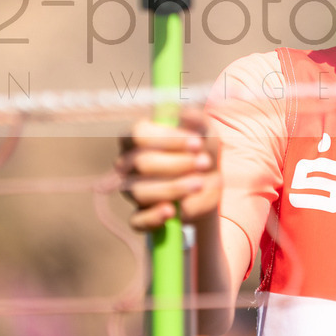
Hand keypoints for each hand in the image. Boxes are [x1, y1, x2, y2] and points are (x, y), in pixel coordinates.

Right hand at [117, 109, 220, 231]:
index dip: (167, 139)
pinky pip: (137, 221)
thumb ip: (196, 120)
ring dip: (173, 188)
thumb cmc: (200, 151)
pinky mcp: (140, 216)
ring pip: (140, 191)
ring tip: (199, 183)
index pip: (137, 135)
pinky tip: (172, 211)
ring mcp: (131, 191)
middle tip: (204, 162)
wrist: (208, 184)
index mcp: (136, 137)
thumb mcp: (205, 132)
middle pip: (141, 163)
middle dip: (177, 163)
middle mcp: (127, 164)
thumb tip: (185, 114)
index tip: (196, 142)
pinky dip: (153, 217)